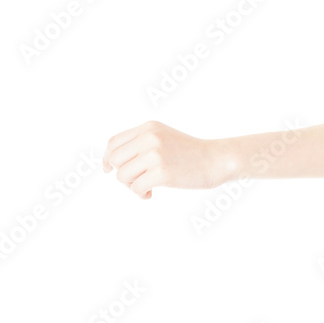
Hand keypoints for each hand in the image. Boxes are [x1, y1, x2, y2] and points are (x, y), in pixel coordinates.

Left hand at [101, 120, 231, 199]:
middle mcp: (149, 137)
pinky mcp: (162, 172)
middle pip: (115, 160)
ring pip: (122, 176)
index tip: (109, 170)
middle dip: (121, 174)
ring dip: (132, 186)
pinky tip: (151, 194)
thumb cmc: (190, 153)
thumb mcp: (164, 137)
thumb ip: (141, 142)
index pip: (114, 142)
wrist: (216, 159)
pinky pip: (136, 188)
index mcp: (149, 127)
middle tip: (136, 181)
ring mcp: (155, 154)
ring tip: (146, 187)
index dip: (107, 158)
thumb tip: (111, 161)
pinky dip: (141, 194)